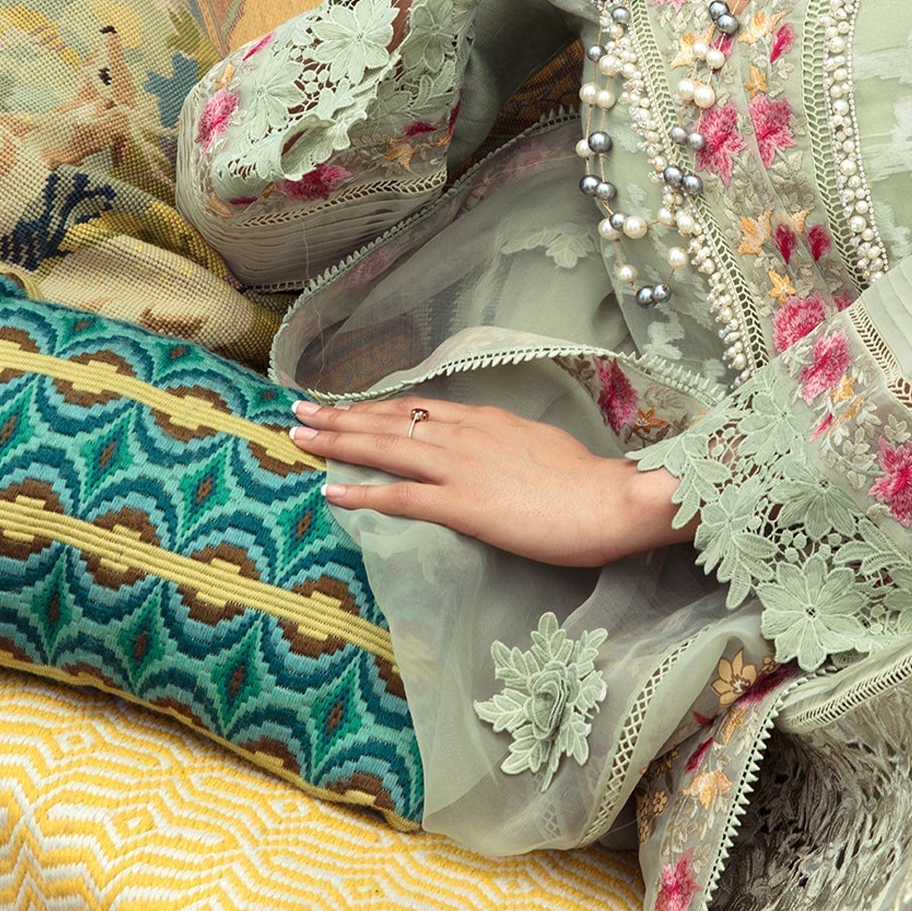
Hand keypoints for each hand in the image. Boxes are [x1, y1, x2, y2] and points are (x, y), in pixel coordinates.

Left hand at [289, 396, 691, 569]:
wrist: (611, 502)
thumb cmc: (587, 483)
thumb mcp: (539, 446)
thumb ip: (505, 444)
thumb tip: (488, 452)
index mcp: (486, 420)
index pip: (417, 409)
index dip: (375, 408)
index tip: (343, 405)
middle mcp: (466, 434)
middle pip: (390, 421)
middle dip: (340, 417)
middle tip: (299, 413)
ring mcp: (462, 468)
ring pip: (387, 448)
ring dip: (339, 442)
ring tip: (301, 437)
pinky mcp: (465, 505)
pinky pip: (402, 497)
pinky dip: (364, 493)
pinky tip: (333, 492)